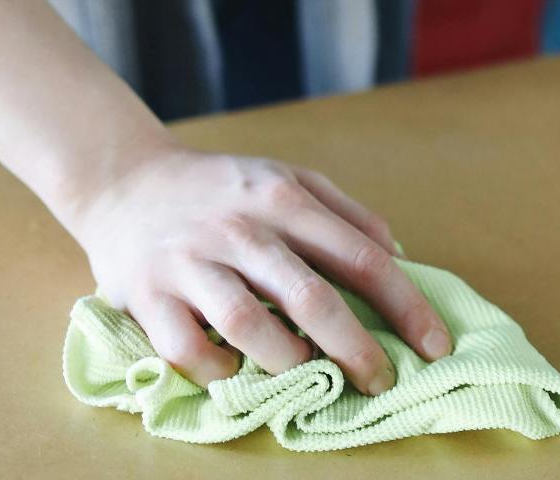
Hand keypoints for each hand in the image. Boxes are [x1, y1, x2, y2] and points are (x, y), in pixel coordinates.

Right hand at [66, 144, 451, 393]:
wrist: (123, 179)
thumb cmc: (223, 189)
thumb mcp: (289, 178)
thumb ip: (346, 215)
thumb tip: (400, 258)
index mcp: (283, 198)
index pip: (361, 257)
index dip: (405, 305)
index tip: (435, 344)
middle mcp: (239, 229)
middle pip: (311, 298)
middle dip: (356, 349)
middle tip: (382, 380)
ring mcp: (189, 262)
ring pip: (249, 327)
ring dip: (286, 360)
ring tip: (304, 369)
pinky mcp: (145, 295)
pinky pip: (188, 350)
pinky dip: (219, 370)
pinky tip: (235, 368)